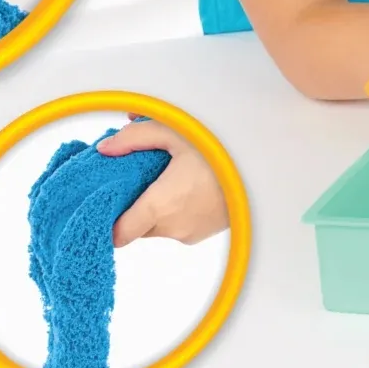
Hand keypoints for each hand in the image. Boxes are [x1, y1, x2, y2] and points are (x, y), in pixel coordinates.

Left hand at [98, 122, 231, 245]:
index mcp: (160, 206)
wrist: (265, 167)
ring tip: (164, 176)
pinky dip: (173, 210)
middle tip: (135, 177)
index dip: (106, 221)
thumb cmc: (221, 151)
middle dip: (131, 206)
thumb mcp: (174, 133)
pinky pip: (177, 226)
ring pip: (156, 227)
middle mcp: (173, 227)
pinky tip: (184, 185)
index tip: (103, 203)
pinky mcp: (204, 234)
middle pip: (135, 227)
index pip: (119, 234)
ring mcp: (190, 234)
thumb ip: (134, 139)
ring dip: (154, 207)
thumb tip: (104, 149)